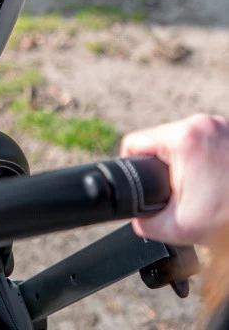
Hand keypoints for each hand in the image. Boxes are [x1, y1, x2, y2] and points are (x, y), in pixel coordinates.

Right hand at [120, 113, 228, 244]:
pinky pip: (208, 142)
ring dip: (187, 162)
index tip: (145, 182)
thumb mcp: (176, 227)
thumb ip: (144, 222)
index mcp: (183, 138)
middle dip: (166, 166)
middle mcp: (204, 124)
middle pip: (162, 140)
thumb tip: (136, 218)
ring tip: (201, 187)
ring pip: (186, 141)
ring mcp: (223, 126)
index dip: (132, 165)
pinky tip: (217, 181)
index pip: (135, 142)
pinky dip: (208, 160)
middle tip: (181, 191)